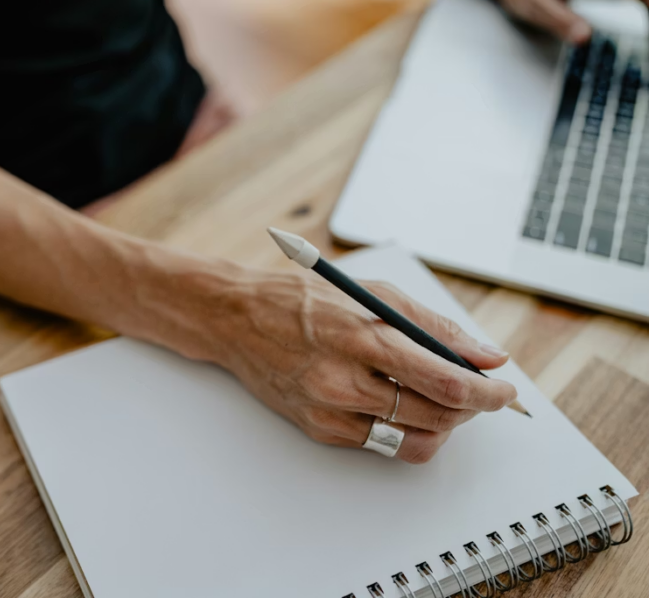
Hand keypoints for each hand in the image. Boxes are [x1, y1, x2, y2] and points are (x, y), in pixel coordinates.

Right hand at [208, 271, 515, 462]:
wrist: (238, 320)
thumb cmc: (305, 299)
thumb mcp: (374, 294)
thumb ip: (433, 327)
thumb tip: (486, 356)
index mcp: (362, 338)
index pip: (445, 382)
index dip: (486, 393)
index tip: (503, 391)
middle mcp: (345, 380)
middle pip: (436, 416)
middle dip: (470, 408)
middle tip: (477, 392)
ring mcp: (330, 411)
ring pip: (414, 440)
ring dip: (443, 425)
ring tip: (442, 402)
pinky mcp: (320, 429)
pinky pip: (381, 445)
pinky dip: (404, 430)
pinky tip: (401, 405)